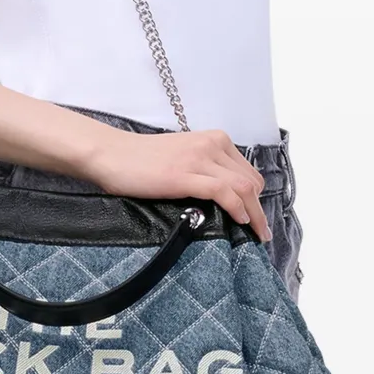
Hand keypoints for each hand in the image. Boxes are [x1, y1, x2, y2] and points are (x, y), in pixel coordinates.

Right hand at [84, 127, 272, 242]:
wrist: (113, 154)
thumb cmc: (143, 159)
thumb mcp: (184, 155)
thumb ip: (206, 167)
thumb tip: (225, 194)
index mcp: (214, 139)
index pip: (248, 171)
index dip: (256, 197)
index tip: (257, 217)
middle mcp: (211, 145)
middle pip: (250, 181)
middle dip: (260, 209)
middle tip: (261, 232)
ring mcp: (199, 159)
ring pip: (243, 187)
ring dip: (256, 214)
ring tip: (258, 234)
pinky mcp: (185, 175)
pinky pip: (224, 192)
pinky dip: (237, 208)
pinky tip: (241, 221)